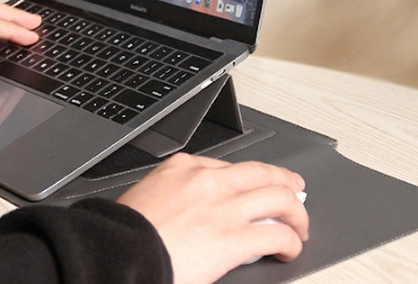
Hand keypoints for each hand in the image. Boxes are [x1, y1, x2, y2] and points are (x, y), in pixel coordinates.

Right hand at [117, 153, 307, 283]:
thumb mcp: (148, 195)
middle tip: (294, 190)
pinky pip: (276, 234)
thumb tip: (192, 209)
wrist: (119, 252)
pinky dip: (290, 241)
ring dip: (295, 212)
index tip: (254, 186)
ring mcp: (223, 206)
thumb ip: (175, 194)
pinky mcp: (234, 238)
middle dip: (284, 181)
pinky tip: (289, 249)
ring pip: (278, 197)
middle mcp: (208, 180)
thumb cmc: (126, 231)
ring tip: (299, 224)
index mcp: (183, 167)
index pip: (229, 166)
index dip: (249, 178)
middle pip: (261, 172)